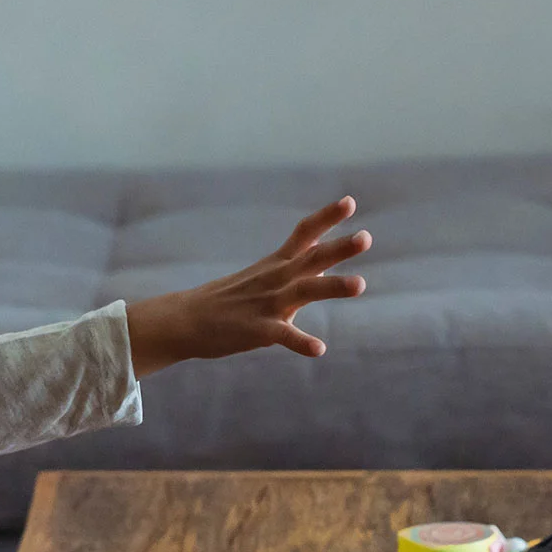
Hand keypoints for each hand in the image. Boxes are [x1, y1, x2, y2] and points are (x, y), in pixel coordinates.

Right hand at [125, 197, 370, 378]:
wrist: (185, 320)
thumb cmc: (226, 300)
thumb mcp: (261, 277)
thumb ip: (292, 269)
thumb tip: (317, 263)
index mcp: (276, 265)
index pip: (304, 234)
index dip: (328, 217)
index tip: (350, 202)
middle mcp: (276, 279)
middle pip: (313, 258)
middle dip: (340, 248)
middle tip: (366, 237)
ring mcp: (268, 303)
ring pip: (306, 290)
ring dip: (333, 286)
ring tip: (360, 284)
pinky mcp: (258, 330)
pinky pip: (284, 335)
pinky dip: (302, 342)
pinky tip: (319, 349)